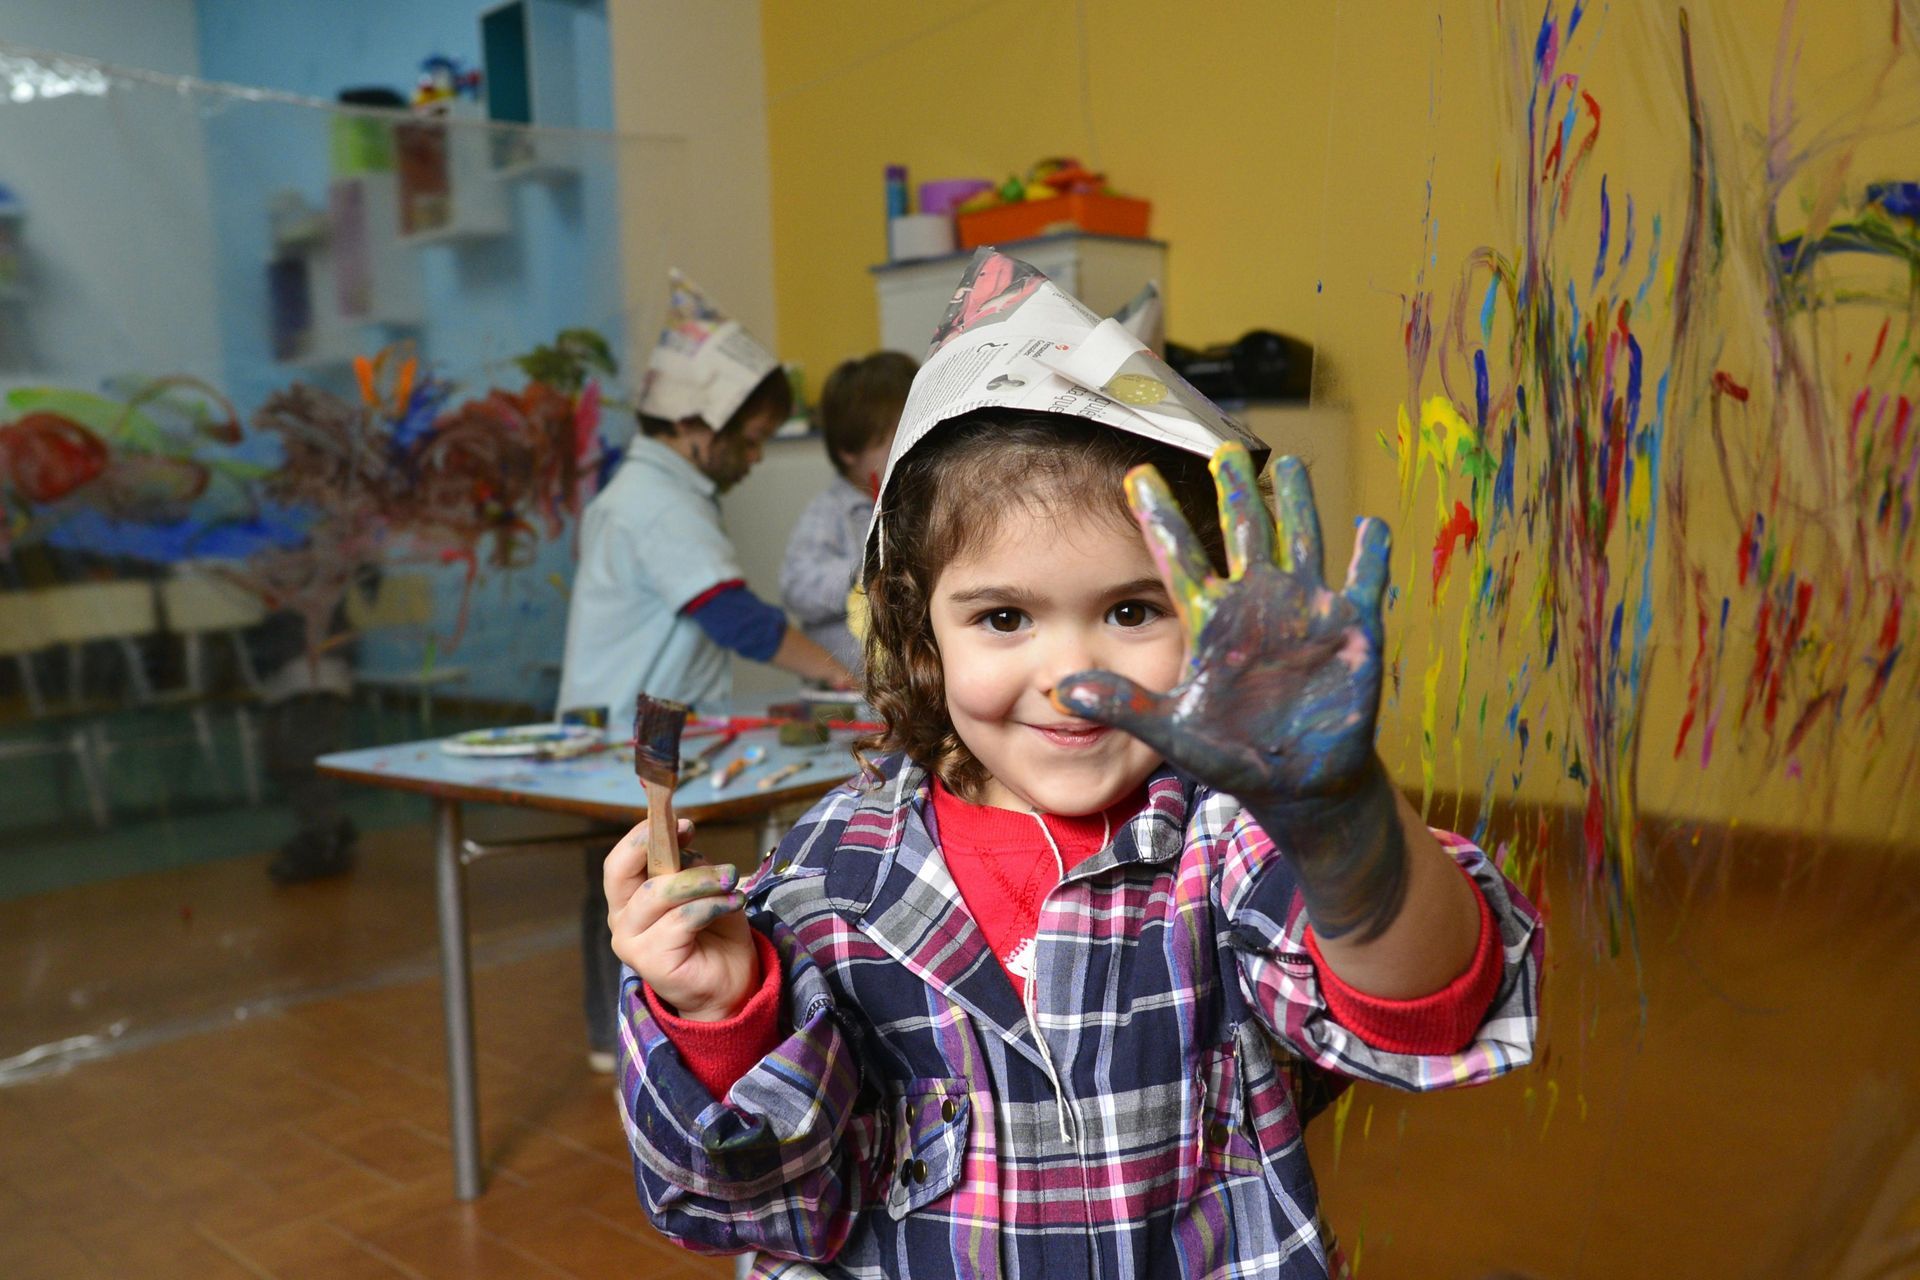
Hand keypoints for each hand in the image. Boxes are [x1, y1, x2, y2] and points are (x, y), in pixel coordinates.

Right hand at [605, 817, 758, 1021]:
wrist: (731, 984)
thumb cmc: (715, 931)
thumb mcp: (703, 888)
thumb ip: (688, 865)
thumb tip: (682, 836)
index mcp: (628, 900)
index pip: (618, 863)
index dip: (642, 837)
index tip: (682, 823)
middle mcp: (621, 921)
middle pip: (624, 874)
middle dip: (659, 847)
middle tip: (693, 836)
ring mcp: (631, 943)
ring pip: (659, 893)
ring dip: (700, 880)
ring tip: (730, 880)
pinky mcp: (650, 961)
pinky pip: (682, 919)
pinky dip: (712, 905)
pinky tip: (733, 903)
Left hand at [1053, 446, 1409, 940]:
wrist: (1297, 784)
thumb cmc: (1233, 756)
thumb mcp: (1171, 732)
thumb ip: (1123, 705)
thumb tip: (1063, 688)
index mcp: (1211, 621)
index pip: (1179, 557)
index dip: (1158, 517)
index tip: (1136, 474)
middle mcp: (1257, 604)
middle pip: (1244, 532)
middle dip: (1235, 490)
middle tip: (1225, 445)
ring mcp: (1304, 612)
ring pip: (1300, 540)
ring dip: (1297, 503)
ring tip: (1290, 461)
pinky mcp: (1350, 629)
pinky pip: (1364, 582)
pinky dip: (1370, 555)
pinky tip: (1369, 524)